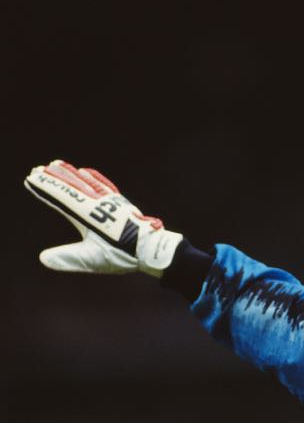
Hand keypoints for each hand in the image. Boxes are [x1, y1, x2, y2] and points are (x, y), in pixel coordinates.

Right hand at [24, 160, 182, 276]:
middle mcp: (99, 203)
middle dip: (54, 177)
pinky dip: (92, 177)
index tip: (32, 177)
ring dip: (70, 173)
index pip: (62, 197)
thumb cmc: (124, 255)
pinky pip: (103, 185)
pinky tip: (87, 172)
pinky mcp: (121, 204)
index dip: (46, 187)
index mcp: (89, 215)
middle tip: (38, 168)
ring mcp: (111, 201)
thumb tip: (43, 258)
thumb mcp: (93, 259)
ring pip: (86, 182)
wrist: (153, 249)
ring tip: (58, 163)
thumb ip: (68, 257)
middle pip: (72, 186)